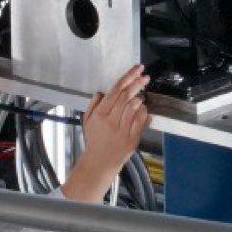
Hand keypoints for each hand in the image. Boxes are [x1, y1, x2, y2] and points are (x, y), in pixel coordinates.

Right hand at [64, 66, 150, 203]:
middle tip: (144, 76)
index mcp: (99, 114)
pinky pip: (140, 121)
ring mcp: (121, 130)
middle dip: (137, 83)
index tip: (136, 69)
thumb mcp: (87, 121)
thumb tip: (102, 91)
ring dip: (140, 97)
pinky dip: (143, 112)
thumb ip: (93, 104)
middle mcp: (110, 120)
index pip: (115, 90)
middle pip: (126, 96)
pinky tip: (143, 107)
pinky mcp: (131, 139)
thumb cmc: (94, 141)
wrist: (99, 162)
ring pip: (133, 107)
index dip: (127, 77)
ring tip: (142, 91)